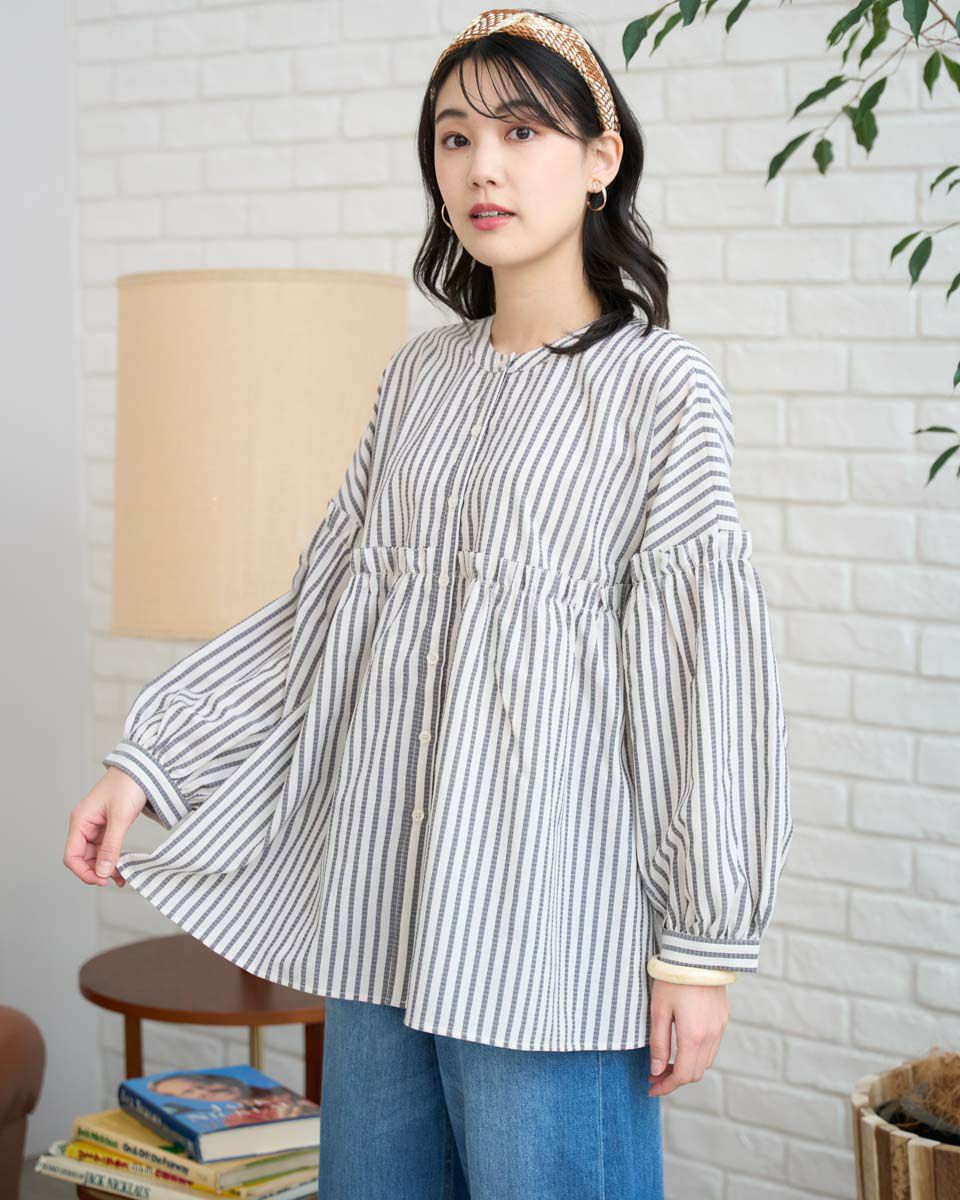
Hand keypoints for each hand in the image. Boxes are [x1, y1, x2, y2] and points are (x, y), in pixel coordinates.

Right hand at [63, 766, 147, 887]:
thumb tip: (103, 871)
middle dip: (97, 871)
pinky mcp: (108, 826)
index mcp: (80, 821)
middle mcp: (85, 825)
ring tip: (123, 877)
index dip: (83, 872)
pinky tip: (123, 867)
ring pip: (95, 855)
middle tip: (117, 879)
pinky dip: (113, 858)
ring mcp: (96, 826)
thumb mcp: (120, 817)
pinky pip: (106, 848)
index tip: (102, 880)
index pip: (72, 856)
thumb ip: (111, 846)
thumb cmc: (128, 785)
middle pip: (83, 858)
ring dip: (106, 867)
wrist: (143, 768)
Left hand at [647, 977, 728, 1096]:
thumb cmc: (674, 978)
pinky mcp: (723, 1019)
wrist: (699, 953)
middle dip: (674, 1079)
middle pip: (695, 1073)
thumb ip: (658, 1042)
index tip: (650, 1087)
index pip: (681, 1075)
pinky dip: (697, 1054)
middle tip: (654, 1074)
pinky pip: (712, 1047)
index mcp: (694, 1036)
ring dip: (686, 1067)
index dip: (665, 1086)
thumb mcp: (659, 1009)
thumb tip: (655, 1069)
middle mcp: (711, 1036)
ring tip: (666, 1062)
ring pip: (705, 1062)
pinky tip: (682, 1046)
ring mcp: (720, 1028)